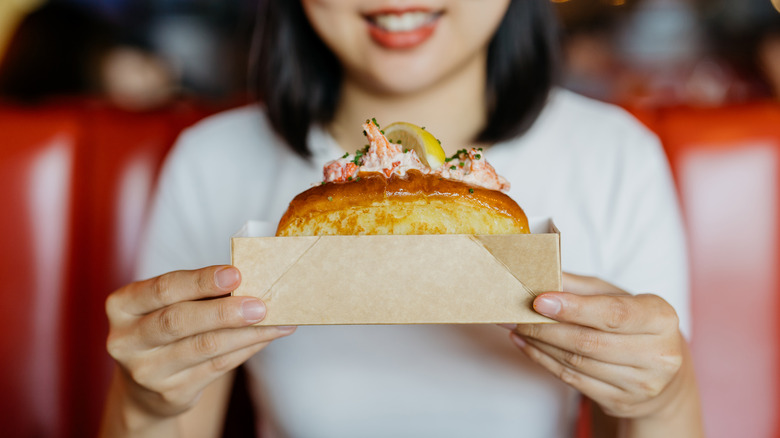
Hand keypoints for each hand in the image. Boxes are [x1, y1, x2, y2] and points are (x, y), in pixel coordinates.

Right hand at [105, 265, 295, 417]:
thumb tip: (251, 280)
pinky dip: (247, 348)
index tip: (236, 273)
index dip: (200, 281)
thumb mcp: (165, 306)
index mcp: (122, 307)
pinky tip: (267, 336)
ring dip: (246, 332)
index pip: (162, 289)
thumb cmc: (163, 330)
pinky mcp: (172, 393)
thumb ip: (197, 293)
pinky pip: (218, 367)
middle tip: (259, 304)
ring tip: (276, 320)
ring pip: (204, 347)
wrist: (144, 387)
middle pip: (178, 321)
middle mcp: (127, 341)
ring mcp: (147, 371)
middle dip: (224, 311)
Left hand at [504, 273, 684, 419]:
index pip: (613, 314)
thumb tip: (544, 275)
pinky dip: (543, 361)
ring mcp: (641, 384)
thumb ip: (582, 286)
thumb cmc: (635, 325)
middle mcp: (658, 354)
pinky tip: (527, 346)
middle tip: (516, 314)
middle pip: (589, 342)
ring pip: (576, 362)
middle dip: (546, 327)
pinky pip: (572, 380)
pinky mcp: (621, 402)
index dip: (574, 308)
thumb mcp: (618, 296)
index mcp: (661, 318)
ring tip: (517, 327)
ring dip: (539, 344)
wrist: (662, 374)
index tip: (540, 301)